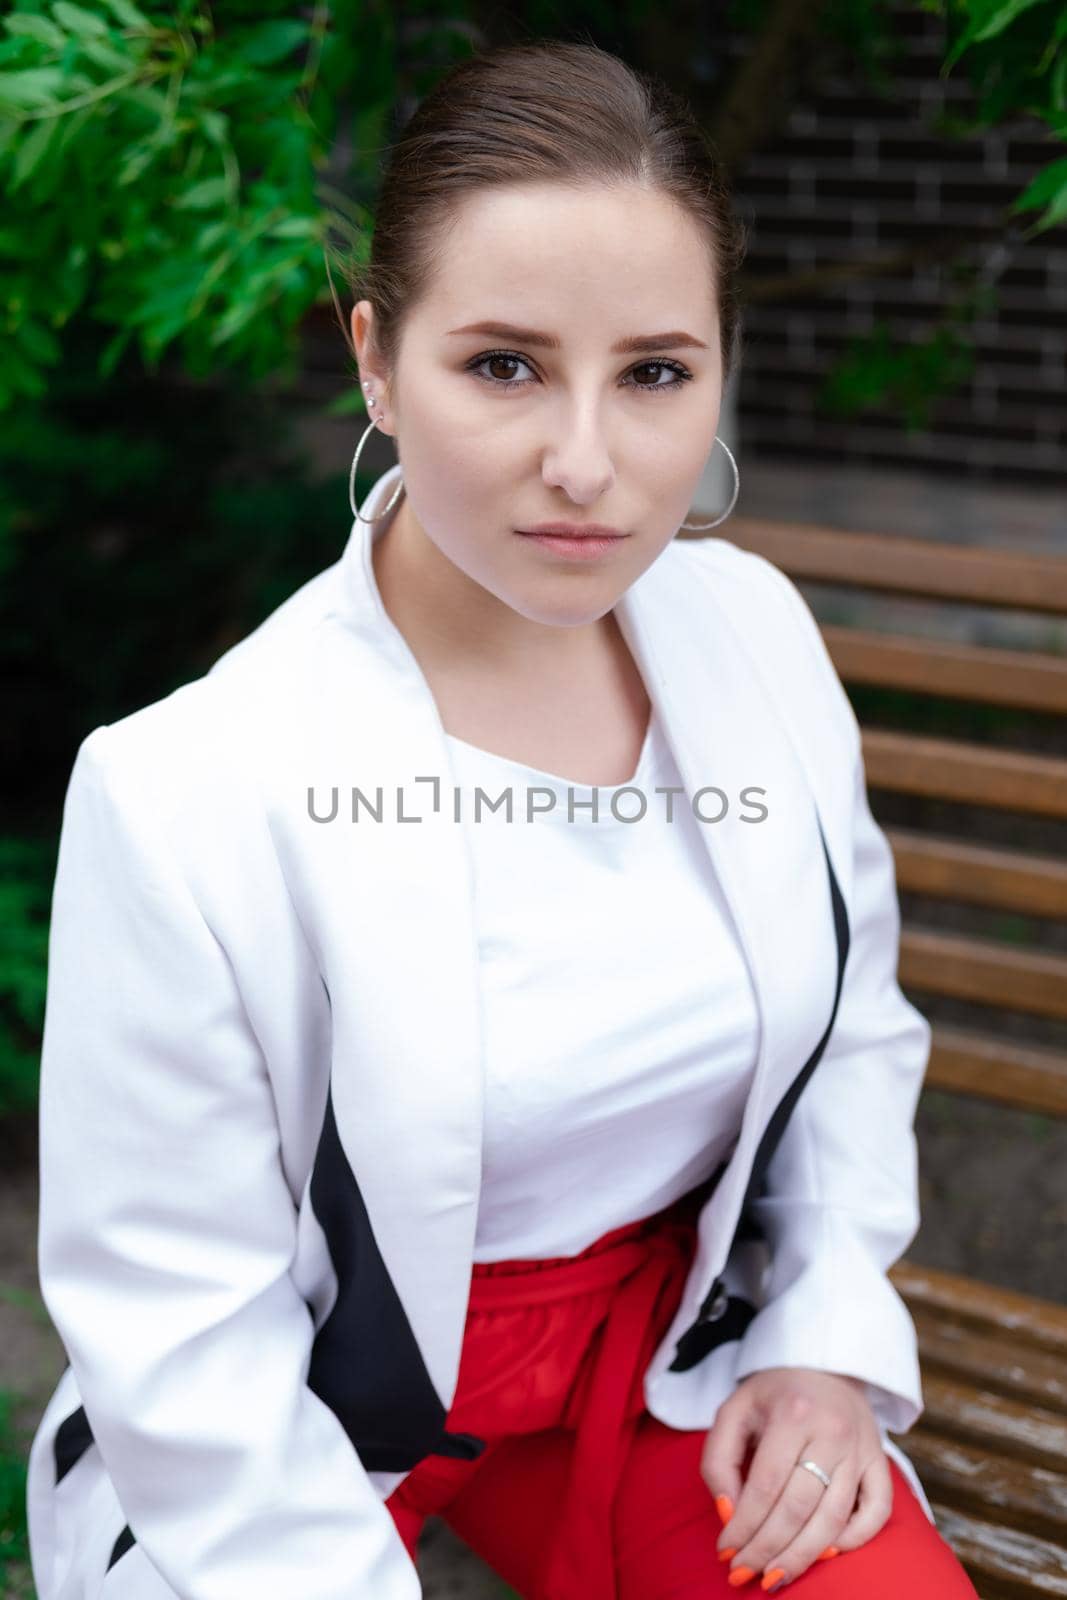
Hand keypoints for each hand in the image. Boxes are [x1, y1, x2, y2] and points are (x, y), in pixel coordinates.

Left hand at [700, 1367, 890, 1589]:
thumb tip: (729, 1514)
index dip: (744, 1525)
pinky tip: (824, 1554)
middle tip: (744, 1574)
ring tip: (775, 1577)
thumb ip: (719, 1460)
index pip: (766, 1485)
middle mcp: (832, 1432)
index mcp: (793, 1413)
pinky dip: (854, 1539)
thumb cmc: (774, 1393)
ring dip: (803, 1556)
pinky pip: (877, 1511)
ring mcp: (861, 1449)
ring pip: (834, 1517)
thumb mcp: (734, 1411)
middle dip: (767, 1548)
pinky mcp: (880, 1462)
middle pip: (799, 1507)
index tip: (725, 1552)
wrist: (825, 1363)